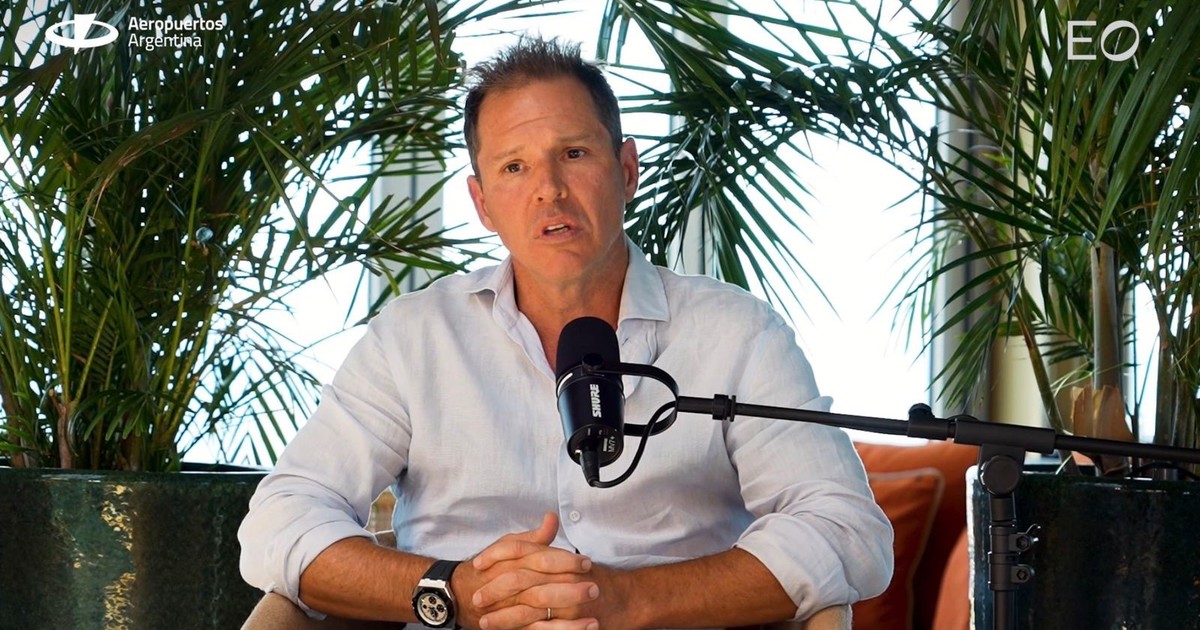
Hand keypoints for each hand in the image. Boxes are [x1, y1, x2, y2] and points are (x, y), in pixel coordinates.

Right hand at [453, 513, 599, 629]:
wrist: (462, 593)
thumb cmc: (491, 567)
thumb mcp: (508, 546)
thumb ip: (534, 537)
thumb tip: (552, 518)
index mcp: (513, 560)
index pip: (541, 559)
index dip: (565, 561)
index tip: (586, 563)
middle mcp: (512, 582)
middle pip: (541, 583)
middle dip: (569, 586)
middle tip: (594, 586)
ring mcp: (511, 605)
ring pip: (540, 607)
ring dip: (566, 609)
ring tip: (592, 612)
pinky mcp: (514, 624)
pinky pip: (540, 629)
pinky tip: (586, 627)